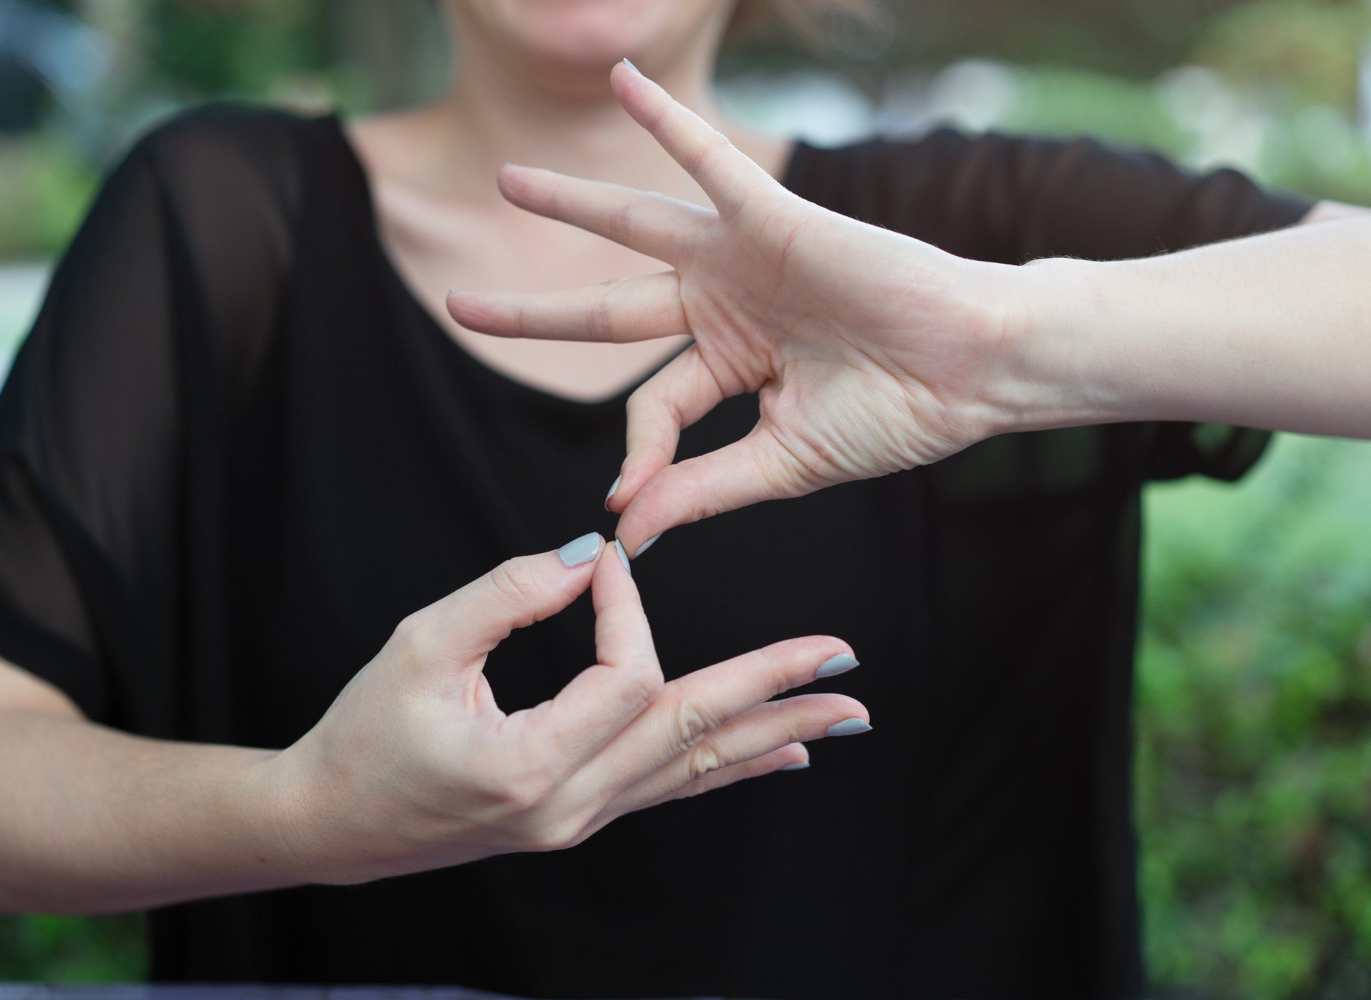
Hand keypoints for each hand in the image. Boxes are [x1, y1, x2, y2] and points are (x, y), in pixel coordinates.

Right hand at [270, 535, 867, 883]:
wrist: (332, 822)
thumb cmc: (365, 731)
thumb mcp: (421, 645)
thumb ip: (508, 592)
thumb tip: (589, 554)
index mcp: (530, 765)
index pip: (625, 675)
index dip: (628, 608)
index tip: (607, 559)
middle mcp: (570, 806)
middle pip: (690, 730)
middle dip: (771, 687)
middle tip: (843, 659)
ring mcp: (581, 821)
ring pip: (695, 768)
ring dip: (772, 732)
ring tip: (841, 714)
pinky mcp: (579, 817)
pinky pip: (671, 789)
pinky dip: (728, 768)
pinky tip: (779, 756)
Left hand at [449, 62, 1024, 554]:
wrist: (976, 373)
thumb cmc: (897, 416)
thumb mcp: (783, 463)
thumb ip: (701, 488)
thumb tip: (626, 531)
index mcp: (730, 366)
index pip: (652, 408)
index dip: (636, 454)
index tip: (629, 501)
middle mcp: (725, 307)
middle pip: (607, 313)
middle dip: (535, 316)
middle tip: (459, 307)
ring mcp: (744, 259)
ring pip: (636, 227)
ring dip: (572, 203)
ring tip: (507, 181)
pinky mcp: (775, 219)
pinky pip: (710, 162)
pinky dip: (669, 122)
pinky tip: (622, 78)